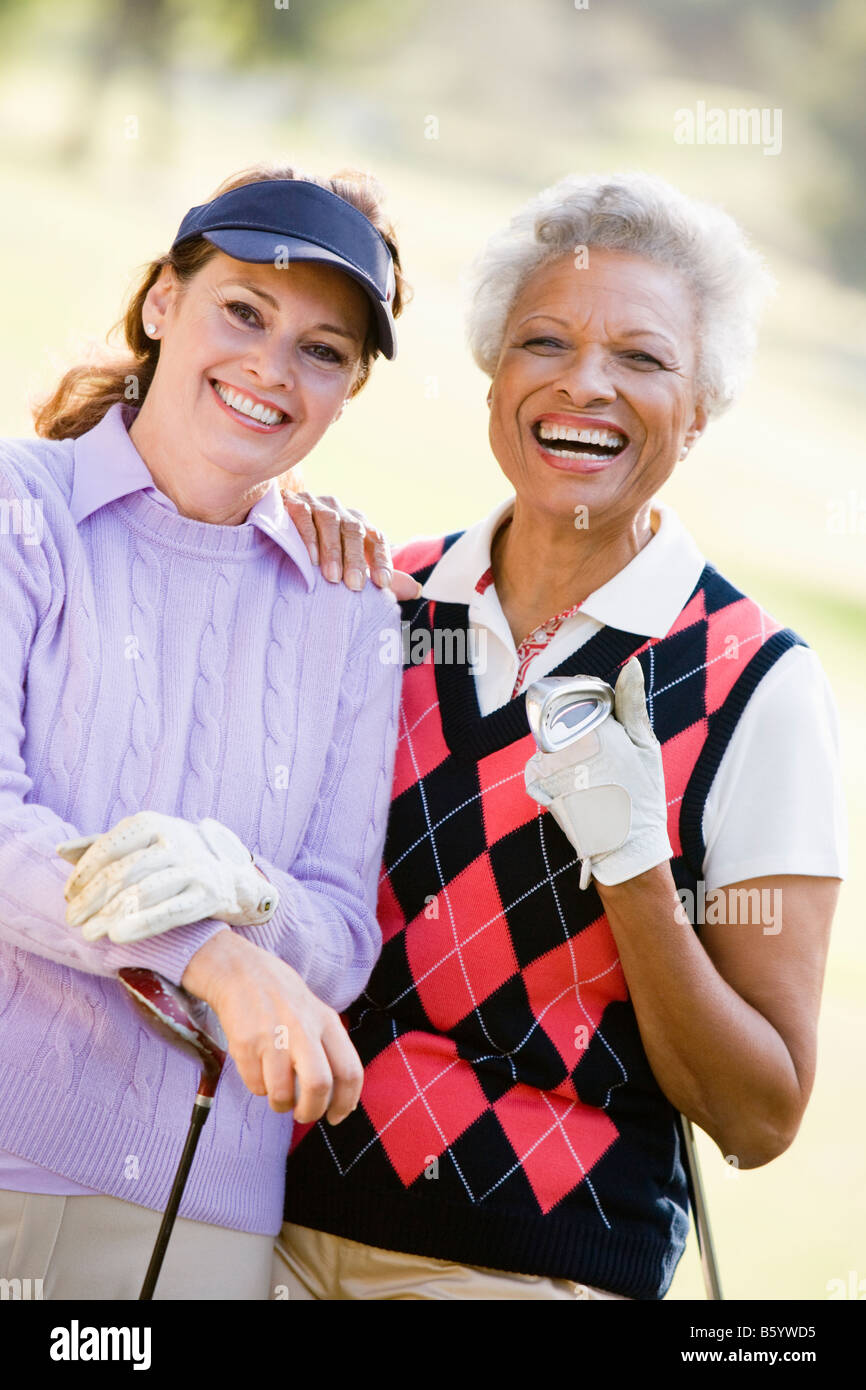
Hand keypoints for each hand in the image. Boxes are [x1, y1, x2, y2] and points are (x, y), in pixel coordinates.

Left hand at [57, 812, 278, 941]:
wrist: (232, 873)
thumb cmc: (174, 856)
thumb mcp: (142, 841)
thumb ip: (102, 845)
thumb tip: (60, 850)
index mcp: (152, 823)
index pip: (109, 847)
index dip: (84, 873)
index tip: (68, 896)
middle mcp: (174, 841)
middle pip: (123, 871)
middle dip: (92, 898)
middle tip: (72, 919)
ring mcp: (193, 868)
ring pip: (143, 892)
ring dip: (110, 915)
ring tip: (89, 933)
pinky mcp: (207, 895)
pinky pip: (170, 912)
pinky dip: (141, 923)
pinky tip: (118, 935)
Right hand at [182, 930, 363, 1120]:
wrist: (241, 973)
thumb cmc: (283, 999)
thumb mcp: (316, 1013)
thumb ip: (330, 1048)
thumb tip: (343, 1098)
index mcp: (327, 1022)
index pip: (350, 1071)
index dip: (346, 1102)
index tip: (337, 1116)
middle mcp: (303, 1029)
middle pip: (319, 1086)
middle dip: (311, 1111)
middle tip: (303, 1114)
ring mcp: (273, 1037)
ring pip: (283, 1094)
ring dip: (280, 1104)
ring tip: (278, 1095)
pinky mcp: (246, 1044)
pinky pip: (256, 1086)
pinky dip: (258, 1088)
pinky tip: (258, 1071)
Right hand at [280, 488, 421, 599]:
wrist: (279, 524)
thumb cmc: (320, 552)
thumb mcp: (350, 564)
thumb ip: (379, 576)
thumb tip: (416, 590)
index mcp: (358, 524)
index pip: (376, 538)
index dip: (381, 560)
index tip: (383, 584)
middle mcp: (341, 511)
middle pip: (354, 531)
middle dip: (355, 559)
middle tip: (355, 586)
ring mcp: (317, 504)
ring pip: (330, 522)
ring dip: (332, 550)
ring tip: (331, 577)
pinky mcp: (294, 502)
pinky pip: (303, 515)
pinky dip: (307, 536)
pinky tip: (310, 558)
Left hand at [524, 657, 671, 887]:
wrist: (623, 846)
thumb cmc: (641, 795)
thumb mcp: (645, 746)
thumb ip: (633, 703)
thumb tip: (631, 665)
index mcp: (593, 725)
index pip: (580, 692)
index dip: (595, 704)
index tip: (609, 726)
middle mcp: (564, 739)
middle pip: (563, 714)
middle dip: (580, 727)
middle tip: (604, 759)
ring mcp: (547, 761)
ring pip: (553, 735)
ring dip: (568, 746)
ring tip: (594, 775)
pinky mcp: (537, 780)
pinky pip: (543, 759)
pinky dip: (558, 766)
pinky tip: (580, 785)